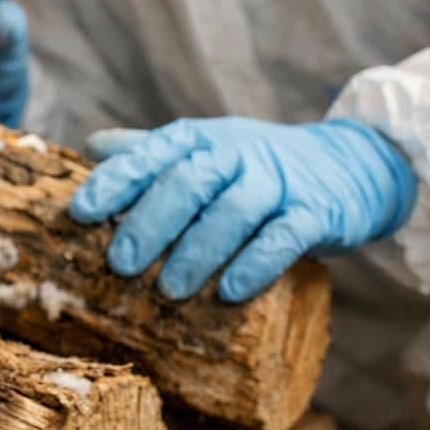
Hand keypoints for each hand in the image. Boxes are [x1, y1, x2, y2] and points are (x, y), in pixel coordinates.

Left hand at [68, 116, 416, 301]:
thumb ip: (151, 151)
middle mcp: (238, 153)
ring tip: (168, 290)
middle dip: (150, 224)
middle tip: (120, 264)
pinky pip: (284, 236)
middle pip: (189, 182)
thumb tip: (91, 147)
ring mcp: (278, 182)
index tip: (80, 213)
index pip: (152, 153)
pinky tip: (230, 291)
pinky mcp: (315, 213)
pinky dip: (256, 263)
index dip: (115, 181)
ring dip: (198, 252)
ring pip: (234, 211)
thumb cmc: (256, 166)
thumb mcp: (206, 148)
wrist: (350, 164)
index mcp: (202, 138)